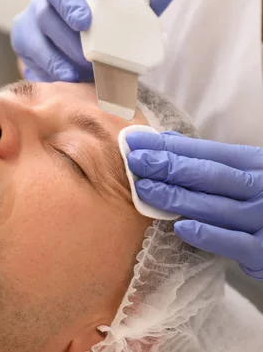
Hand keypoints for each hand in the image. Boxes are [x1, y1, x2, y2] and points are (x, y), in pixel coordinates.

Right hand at [11, 0, 176, 82]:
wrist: (82, 69)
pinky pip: (31, 50)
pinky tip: (67, 75)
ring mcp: (32, 16)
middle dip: (67, 2)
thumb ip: (144, 6)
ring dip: (63, 41)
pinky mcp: (23, 42)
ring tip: (83, 61)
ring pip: (41, 21)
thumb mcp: (128, 21)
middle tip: (85, 23)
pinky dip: (51, 64)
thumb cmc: (106, 37)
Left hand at [126, 131, 262, 279]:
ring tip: (144, 190)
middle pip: (207, 175)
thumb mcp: (245, 171)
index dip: (168, 147)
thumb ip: (209, 159)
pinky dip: (207, 235)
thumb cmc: (262, 198)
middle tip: (135, 161)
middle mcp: (259, 187)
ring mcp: (261, 218)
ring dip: (176, 197)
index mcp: (252, 163)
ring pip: (213, 206)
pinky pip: (232, 242)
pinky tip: (180, 227)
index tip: (136, 143)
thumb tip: (167, 141)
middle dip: (167, 166)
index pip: (205, 152)